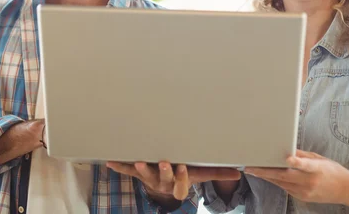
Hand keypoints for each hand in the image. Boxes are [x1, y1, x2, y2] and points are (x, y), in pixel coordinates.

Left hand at [106, 161, 240, 201]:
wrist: (163, 186)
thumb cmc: (183, 173)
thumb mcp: (199, 174)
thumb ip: (217, 172)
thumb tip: (239, 172)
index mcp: (179, 184)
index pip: (182, 185)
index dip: (181, 178)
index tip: (183, 167)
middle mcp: (163, 183)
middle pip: (164, 180)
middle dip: (164, 171)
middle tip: (164, 162)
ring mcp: (149, 178)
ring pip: (145, 175)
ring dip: (141, 169)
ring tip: (139, 162)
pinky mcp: (137, 173)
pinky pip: (127, 171)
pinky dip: (119, 166)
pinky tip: (109, 161)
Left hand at [244, 150, 348, 204]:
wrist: (345, 190)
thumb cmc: (332, 171)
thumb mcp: (319, 159)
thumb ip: (302, 155)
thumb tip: (285, 149)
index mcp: (317, 169)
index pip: (305, 165)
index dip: (296, 162)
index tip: (286, 158)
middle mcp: (310, 182)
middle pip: (285, 176)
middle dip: (265, 171)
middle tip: (250, 167)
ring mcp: (305, 192)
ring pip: (281, 183)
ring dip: (266, 176)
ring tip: (253, 169)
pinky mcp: (301, 197)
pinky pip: (285, 187)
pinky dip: (276, 181)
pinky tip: (267, 175)